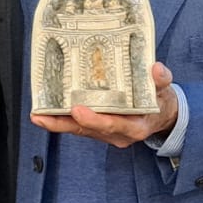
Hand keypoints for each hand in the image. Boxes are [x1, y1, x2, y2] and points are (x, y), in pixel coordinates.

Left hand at [32, 62, 177, 148]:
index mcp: (135, 127)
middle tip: (44, 115)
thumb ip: (161, 81)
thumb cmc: (161, 102)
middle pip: (89, 130)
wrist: (163, 116)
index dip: (95, 120)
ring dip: (57, 124)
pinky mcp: (97, 129)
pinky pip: (77, 127)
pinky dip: (61, 121)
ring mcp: (106, 133)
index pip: (113, 125)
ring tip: (37, 116)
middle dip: (65, 124)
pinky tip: (44, 113)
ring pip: (79, 130)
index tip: (79, 110)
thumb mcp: (165, 91)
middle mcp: (118, 134)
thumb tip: (156, 69)